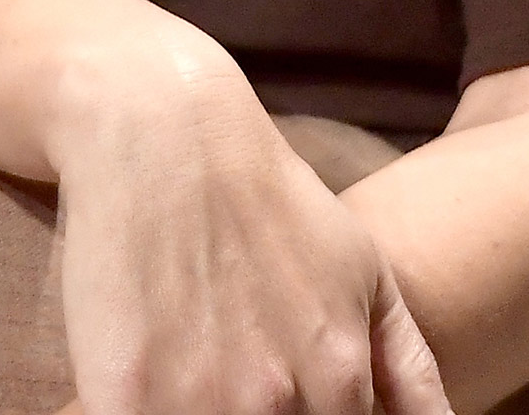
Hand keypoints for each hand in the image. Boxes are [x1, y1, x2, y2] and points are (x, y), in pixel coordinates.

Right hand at [42, 33, 452, 414]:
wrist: (172, 140)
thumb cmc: (275, 209)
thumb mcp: (367, 277)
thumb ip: (410, 371)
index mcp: (338, 381)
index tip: (290, 397)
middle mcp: (271, 404)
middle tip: (243, 364)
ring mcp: (192, 405)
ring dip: (205, 412)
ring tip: (200, 365)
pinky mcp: (119, 398)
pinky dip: (146, 411)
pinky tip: (153, 376)